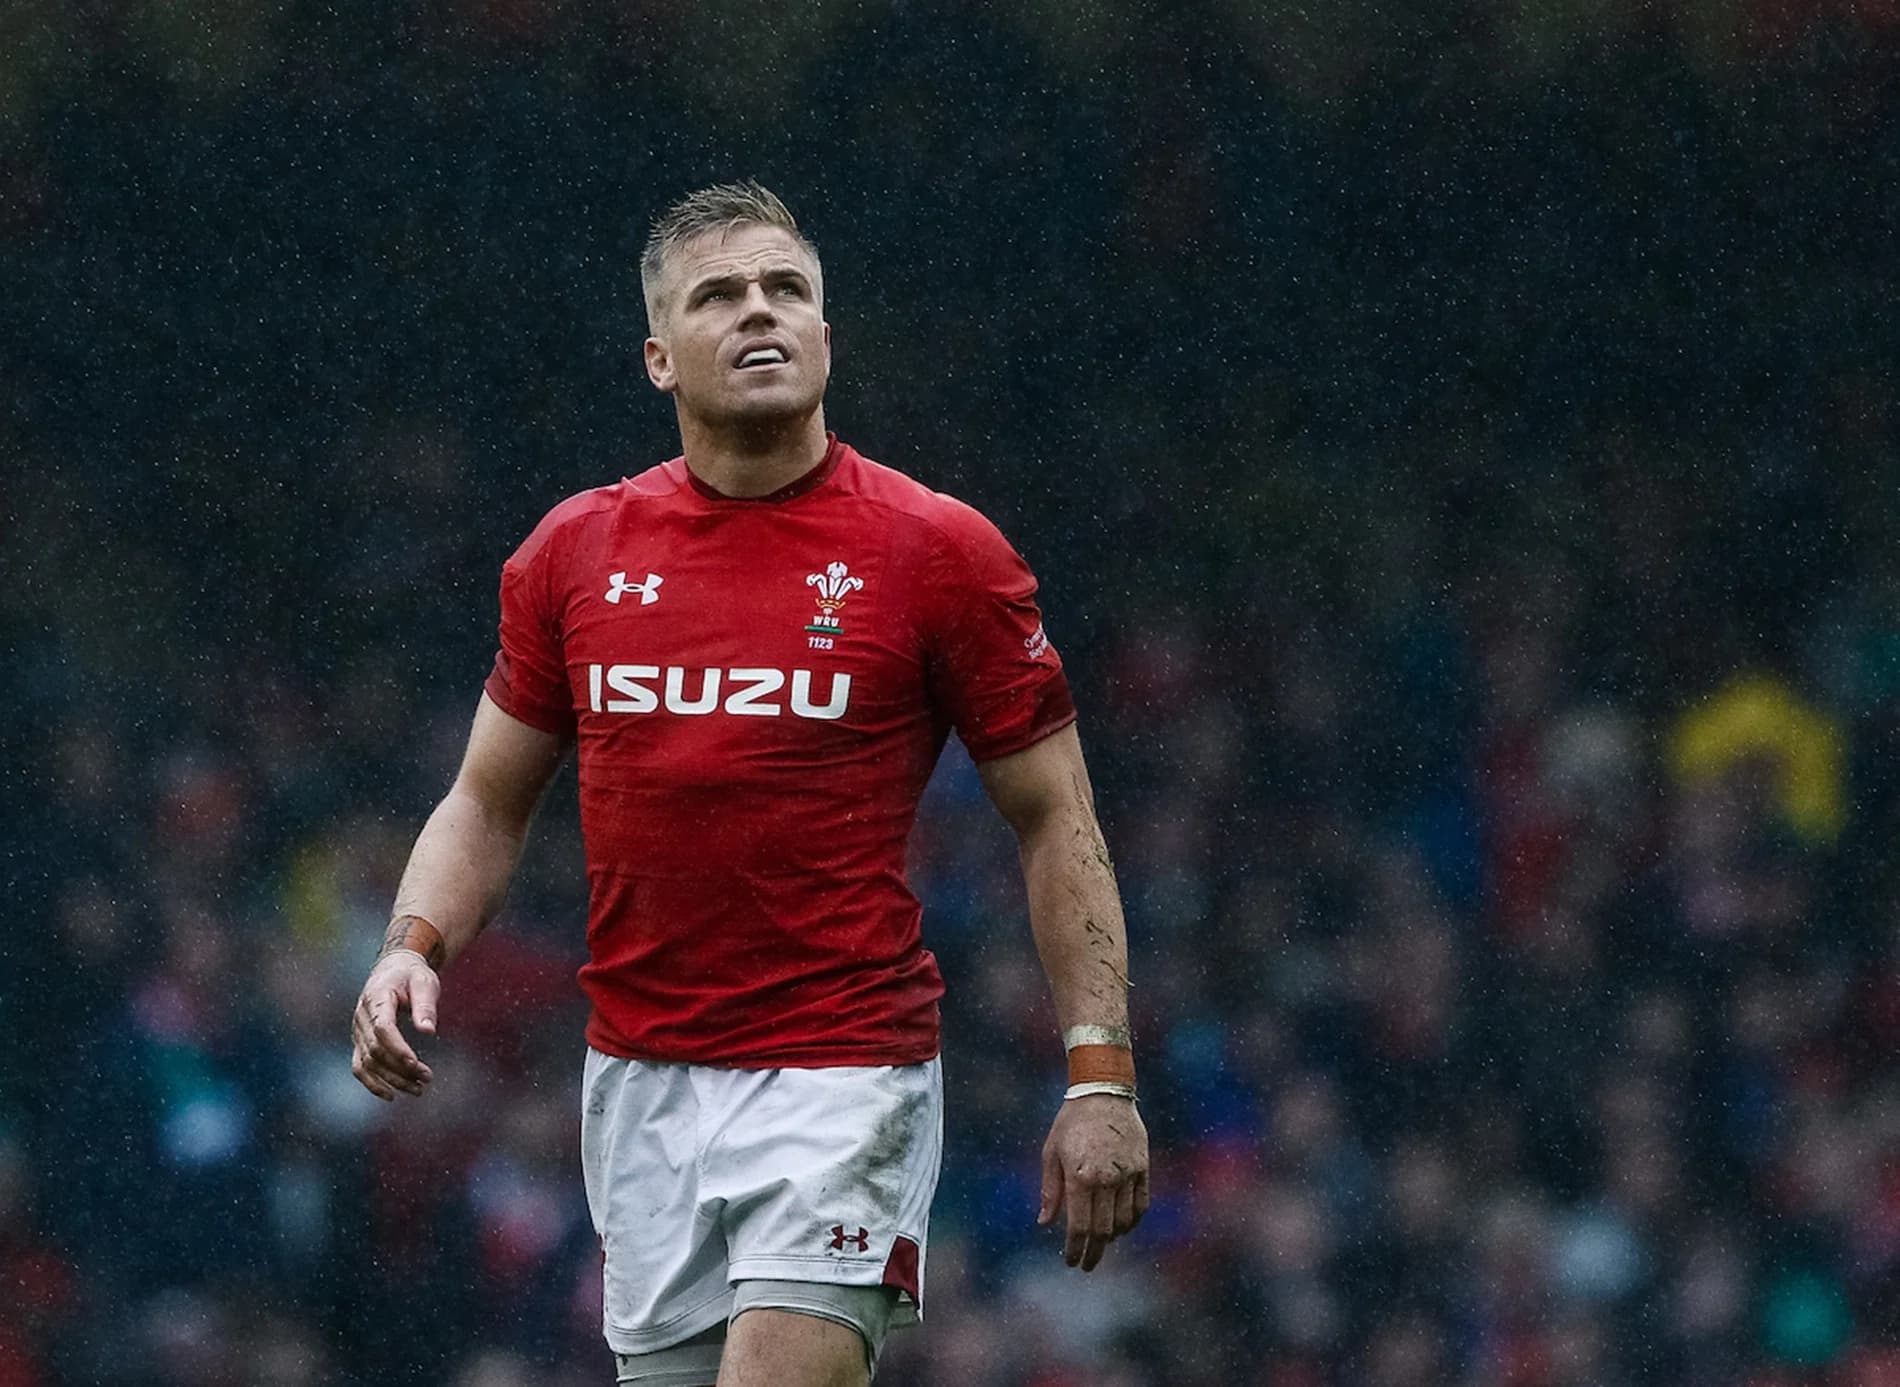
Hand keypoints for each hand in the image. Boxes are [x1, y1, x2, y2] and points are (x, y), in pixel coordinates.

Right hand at [349, 950, 439, 1100]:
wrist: (392, 970)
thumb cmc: (411, 975)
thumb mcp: (424, 982)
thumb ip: (425, 1005)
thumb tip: (427, 1031)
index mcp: (376, 998)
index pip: (382, 1028)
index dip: (397, 1049)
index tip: (416, 1064)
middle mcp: (361, 1016)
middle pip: (376, 1050)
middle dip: (400, 1068)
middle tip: (427, 1079)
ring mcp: (357, 1031)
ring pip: (368, 1062)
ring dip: (391, 1080)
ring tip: (418, 1089)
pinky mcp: (359, 1041)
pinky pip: (359, 1066)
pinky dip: (372, 1083)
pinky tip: (391, 1095)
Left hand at [1037, 1094, 1149, 1270]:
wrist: (1103, 1092)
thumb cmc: (1071, 1122)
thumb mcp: (1051, 1153)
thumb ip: (1050, 1191)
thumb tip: (1044, 1223)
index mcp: (1080, 1176)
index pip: (1079, 1227)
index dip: (1075, 1249)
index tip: (1071, 1261)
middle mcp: (1106, 1179)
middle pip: (1103, 1231)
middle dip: (1093, 1252)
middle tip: (1086, 1264)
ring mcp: (1128, 1174)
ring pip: (1124, 1221)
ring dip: (1112, 1238)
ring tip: (1101, 1243)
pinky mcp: (1143, 1168)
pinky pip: (1141, 1205)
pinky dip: (1132, 1221)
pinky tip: (1121, 1226)